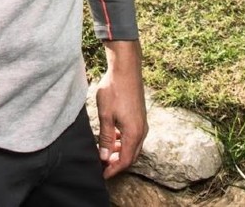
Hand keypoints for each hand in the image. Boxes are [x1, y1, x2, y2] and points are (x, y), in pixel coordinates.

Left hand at [94, 41, 146, 177]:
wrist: (126, 69)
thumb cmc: (114, 90)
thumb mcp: (105, 115)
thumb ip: (105, 138)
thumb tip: (104, 157)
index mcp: (134, 133)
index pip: (125, 160)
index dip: (114, 169)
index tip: (102, 174)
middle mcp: (141, 130)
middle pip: (131, 155)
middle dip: (117, 163)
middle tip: (103, 166)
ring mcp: (142, 123)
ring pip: (132, 146)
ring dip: (120, 151)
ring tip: (105, 152)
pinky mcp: (140, 116)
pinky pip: (133, 136)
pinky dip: (123, 141)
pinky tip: (112, 136)